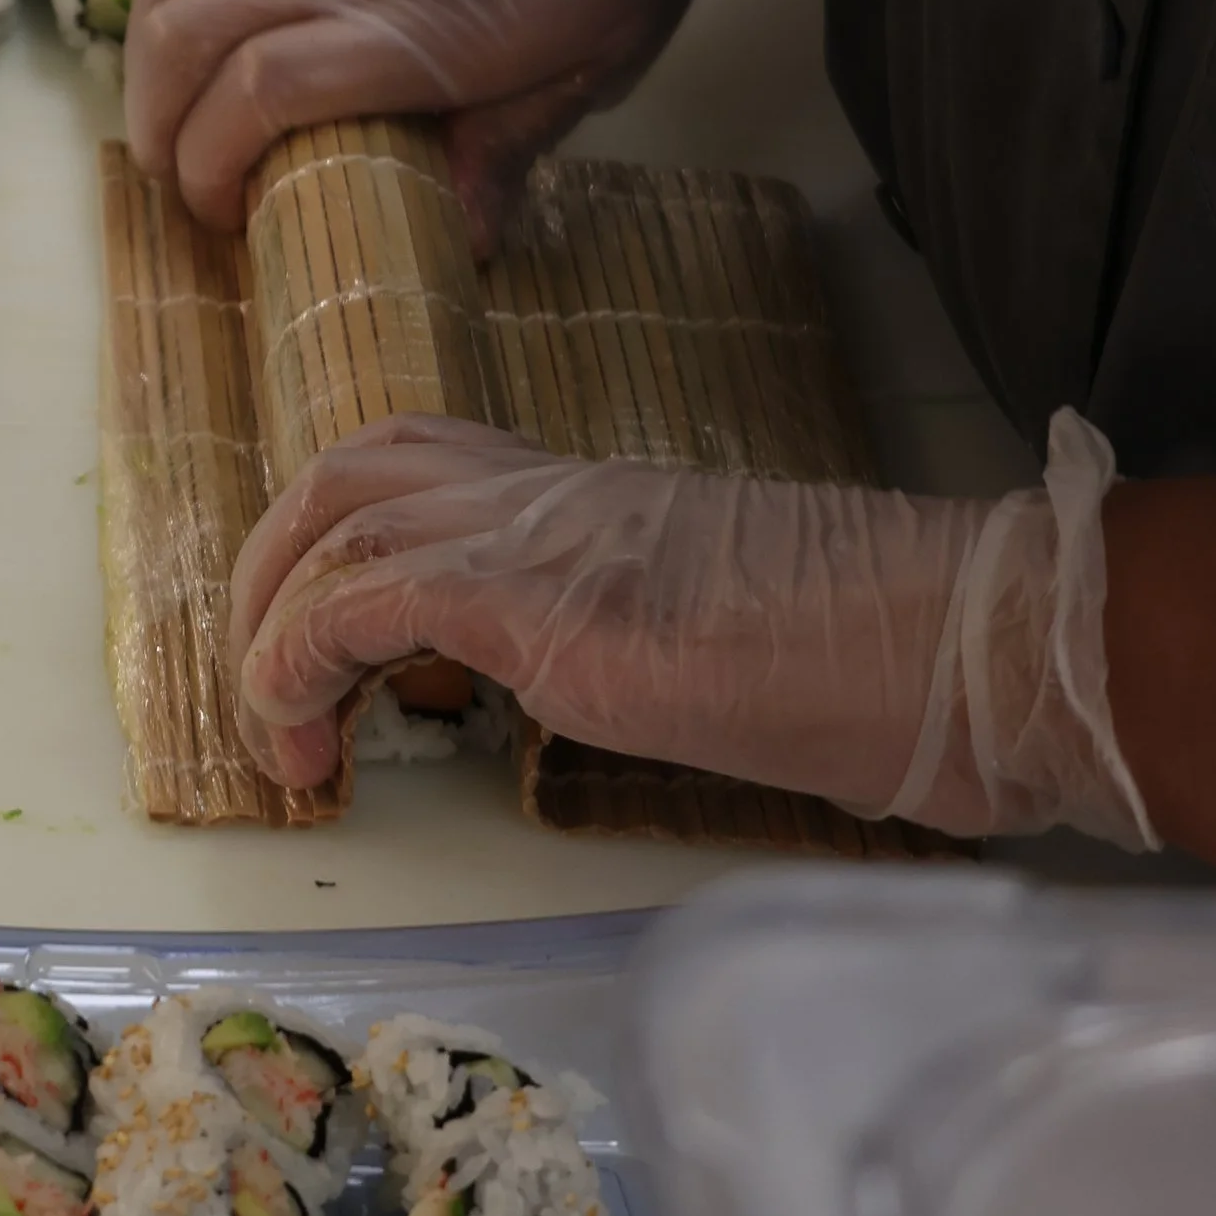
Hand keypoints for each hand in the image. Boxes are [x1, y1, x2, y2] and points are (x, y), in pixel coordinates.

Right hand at [125, 0, 845, 239]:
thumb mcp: (598, 62)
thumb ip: (509, 147)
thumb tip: (460, 243)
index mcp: (411, 31)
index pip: (254, 96)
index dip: (209, 164)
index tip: (223, 212)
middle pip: (187, 38)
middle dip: (159, 124)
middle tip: (183, 177)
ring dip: (149, 46)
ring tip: (171, 104)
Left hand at [229, 411, 1154, 848]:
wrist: (946, 646)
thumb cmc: (871, 664)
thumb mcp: (713, 645)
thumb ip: (633, 645)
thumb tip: (599, 690)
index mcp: (591, 501)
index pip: (427, 470)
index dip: (347, 546)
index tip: (336, 659)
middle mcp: (547, 494)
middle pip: (351, 468)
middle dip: (274, 566)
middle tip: (269, 687)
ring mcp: (535, 534)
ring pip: (334, 517)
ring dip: (272, 623)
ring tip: (280, 738)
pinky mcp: (530, 597)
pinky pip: (357, 603)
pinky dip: (299, 664)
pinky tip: (304, 747)